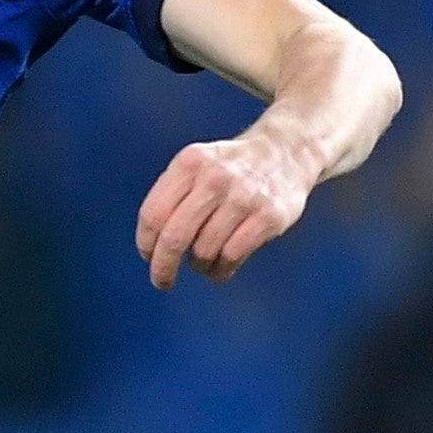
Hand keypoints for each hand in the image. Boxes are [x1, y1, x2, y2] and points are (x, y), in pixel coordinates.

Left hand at [135, 129, 317, 288]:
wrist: (286, 151)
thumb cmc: (232, 168)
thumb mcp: (198, 163)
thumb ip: (172, 195)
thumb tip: (151, 244)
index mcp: (190, 162)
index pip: (153, 213)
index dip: (146, 243)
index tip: (148, 257)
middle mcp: (215, 177)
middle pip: (174, 237)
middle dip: (163, 267)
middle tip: (162, 280)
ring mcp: (244, 197)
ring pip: (204, 251)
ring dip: (199, 266)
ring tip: (203, 263)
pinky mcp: (268, 216)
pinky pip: (232, 256)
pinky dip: (221, 271)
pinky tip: (220, 269)